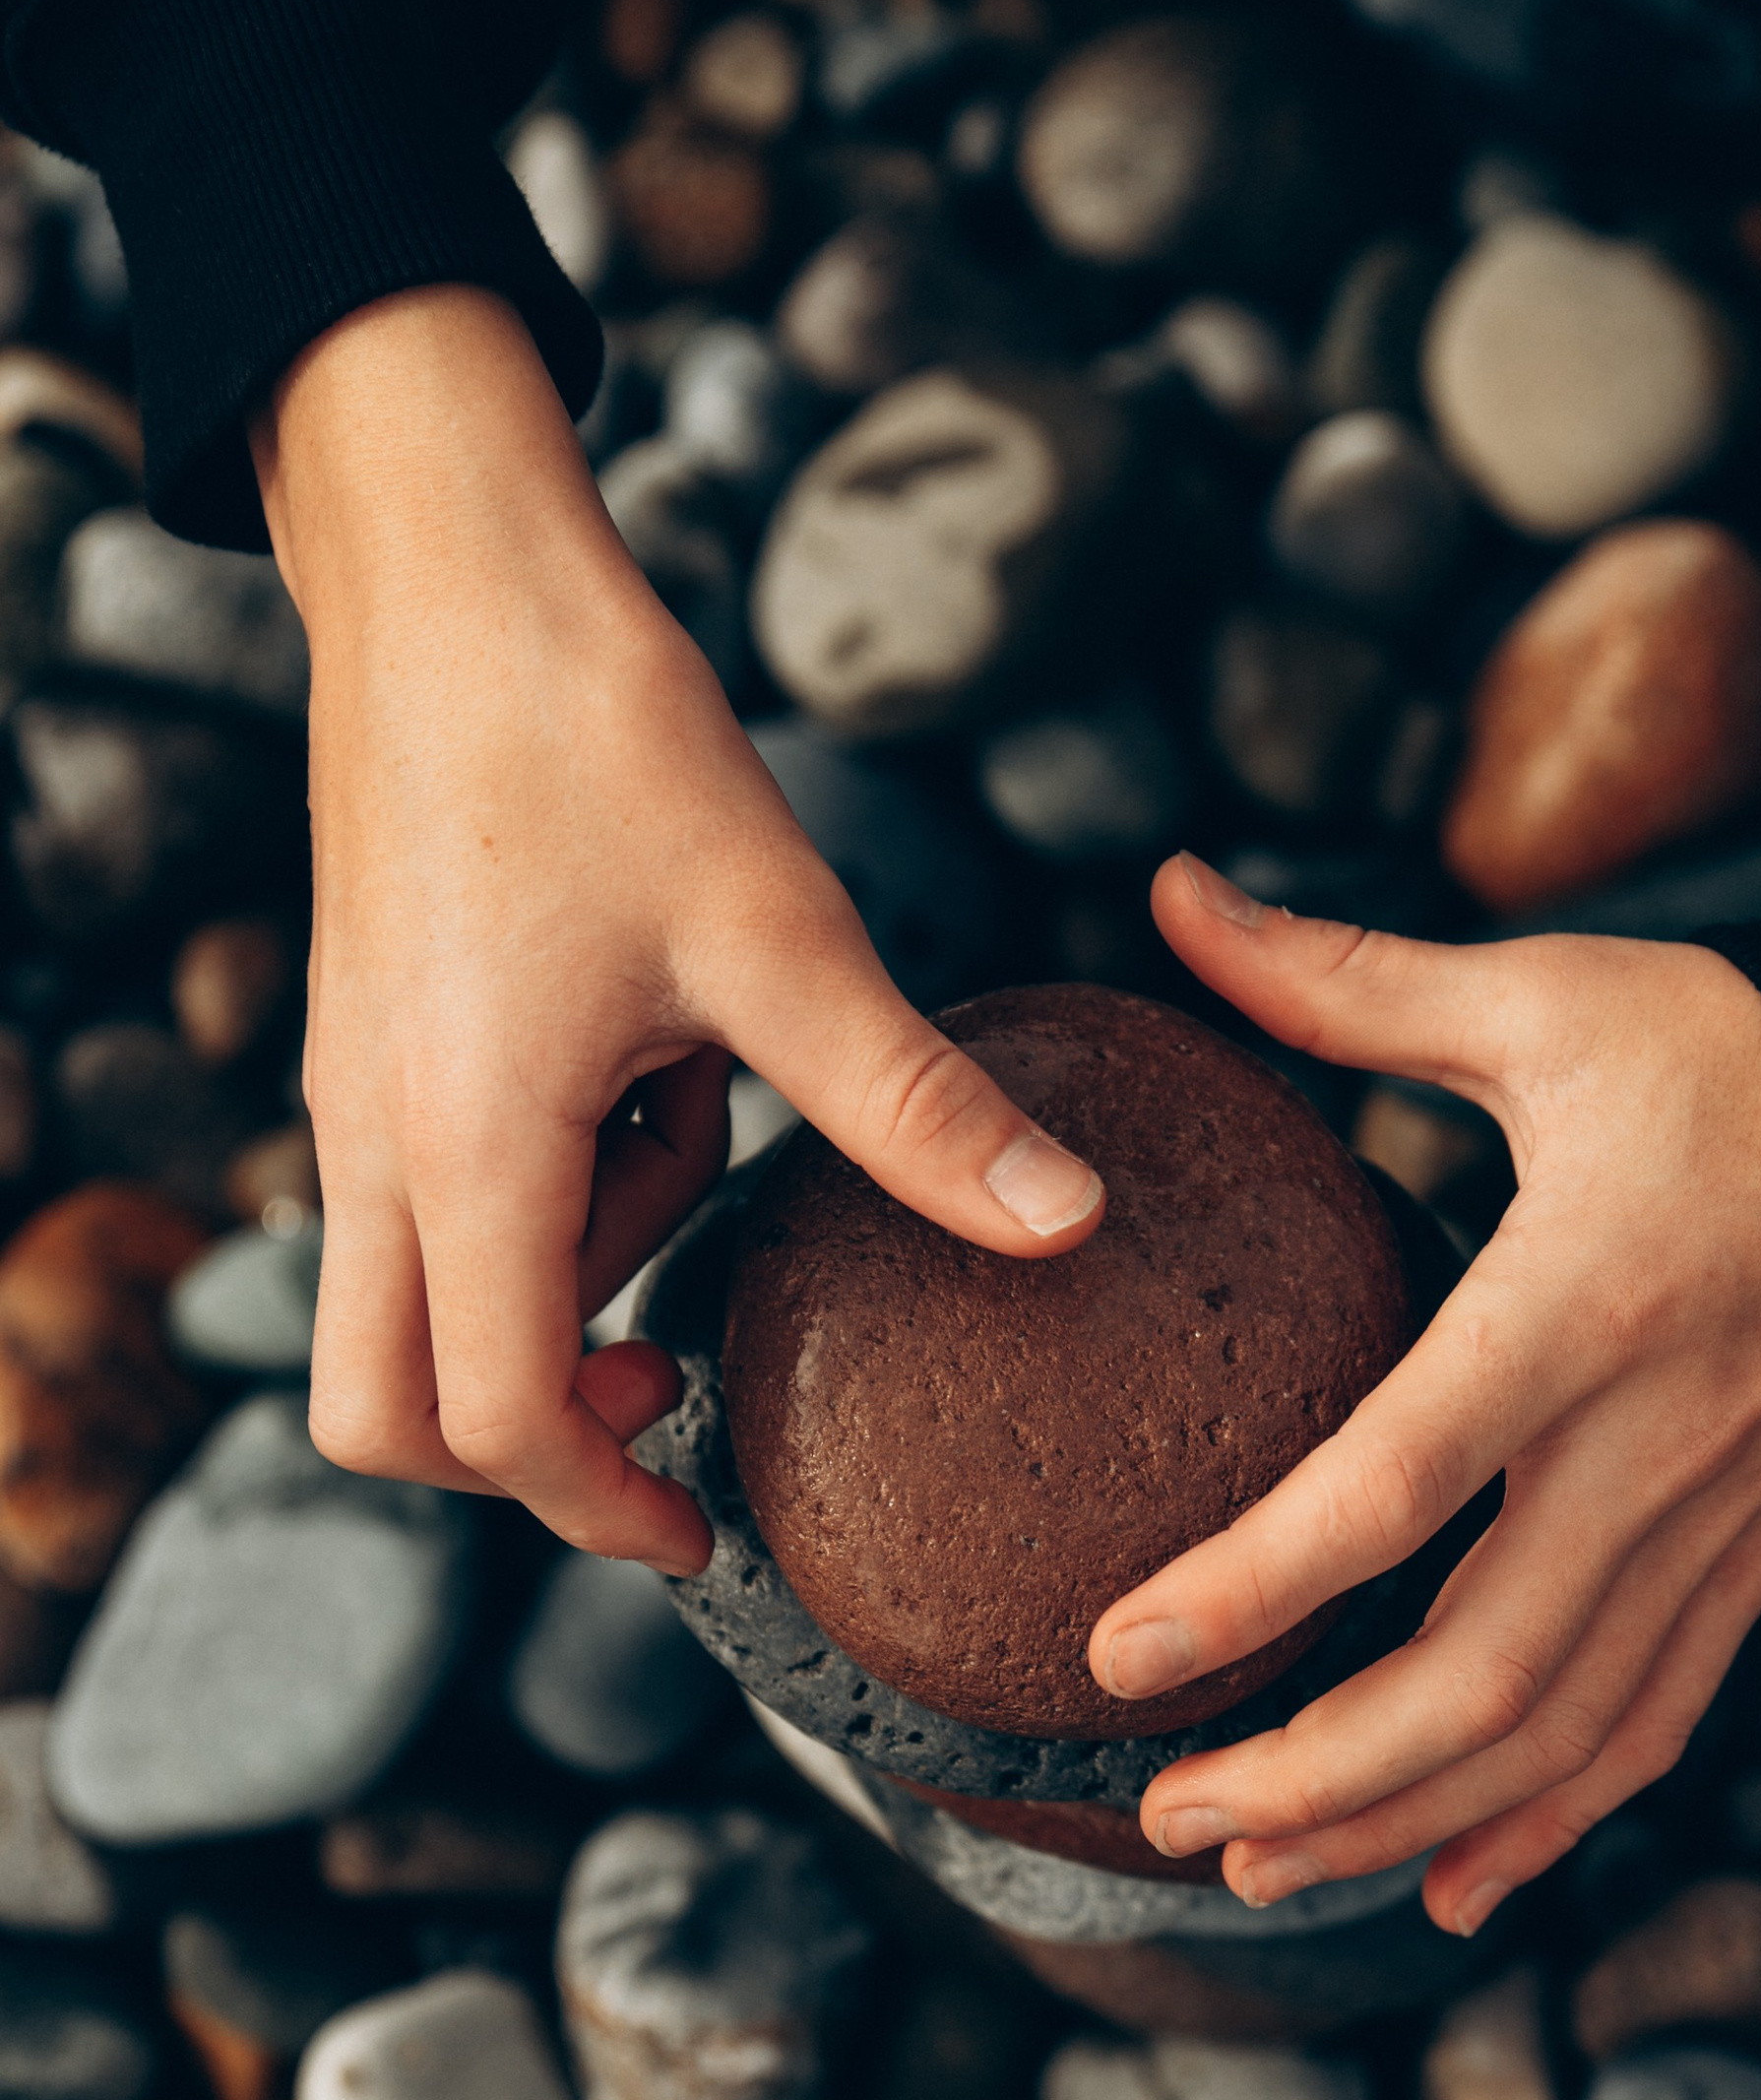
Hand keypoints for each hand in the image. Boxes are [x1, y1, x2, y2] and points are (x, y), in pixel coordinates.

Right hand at [253, 285, 1103, 1570]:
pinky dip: (542, 1182)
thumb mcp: (784, 938)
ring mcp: (351, 1093)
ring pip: (416, 1294)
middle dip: (530, 1435)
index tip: (705, 1527)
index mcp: (463, 1148)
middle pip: (387, 1407)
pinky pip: (428, 1187)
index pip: (492, 1420)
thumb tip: (1070, 1230)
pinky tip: (654, 1055)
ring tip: (698, 1119)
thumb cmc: (599, 738)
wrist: (453, 572)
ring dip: (562, 1273)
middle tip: (677, 1383)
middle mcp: (371, 1146)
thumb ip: (917, 1110)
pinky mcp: (366, 1036)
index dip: (598, 1507)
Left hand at [1091, 855, 1760, 1934]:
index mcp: (1582, 1306)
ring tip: (1251, 1868)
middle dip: (1310, 1776)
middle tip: (1159, 1812)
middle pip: (1478, 1678)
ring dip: (1402, 1825)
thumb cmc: (1760, 1049)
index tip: (1117, 1656)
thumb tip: (1177, 894)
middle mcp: (1656, 1450)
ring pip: (1561, 1738)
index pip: (1395, 1487)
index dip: (1252, 1591)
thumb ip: (1348, 983)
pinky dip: (1550, 1821)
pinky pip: (1655, 1724)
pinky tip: (1451, 1883)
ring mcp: (1722, 1525)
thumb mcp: (1557, 999)